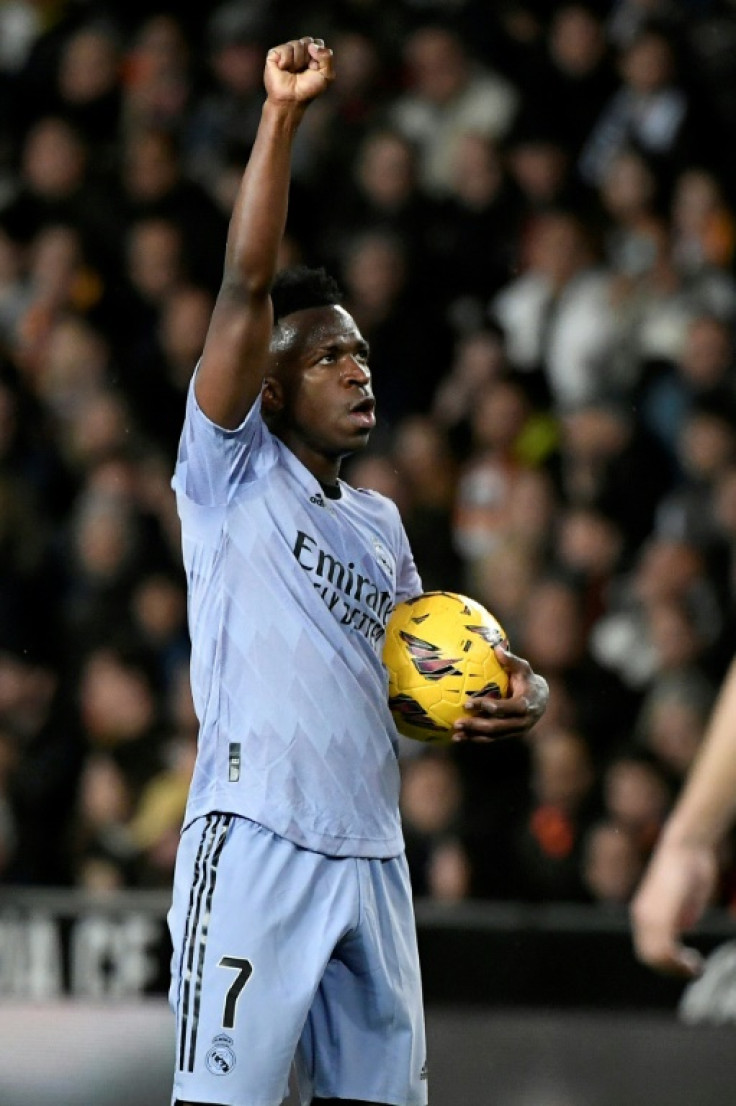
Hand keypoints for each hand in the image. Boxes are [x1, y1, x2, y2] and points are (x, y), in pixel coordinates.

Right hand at [264, 37, 333, 105]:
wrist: (292, 99)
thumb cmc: (308, 90)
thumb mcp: (326, 75)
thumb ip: (327, 57)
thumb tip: (312, 45)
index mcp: (312, 55)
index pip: (318, 43)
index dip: (318, 55)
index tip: (315, 69)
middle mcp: (299, 51)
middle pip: (308, 41)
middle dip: (308, 57)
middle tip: (304, 70)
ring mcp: (287, 52)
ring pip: (297, 44)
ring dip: (298, 61)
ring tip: (293, 72)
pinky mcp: (275, 54)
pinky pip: (285, 49)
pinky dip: (287, 61)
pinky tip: (283, 69)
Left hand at [452, 645, 547, 742]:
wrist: (541, 700)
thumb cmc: (528, 680)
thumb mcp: (523, 668)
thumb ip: (511, 660)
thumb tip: (497, 648)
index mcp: (525, 705)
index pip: (506, 708)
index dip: (488, 707)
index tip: (468, 703)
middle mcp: (522, 722)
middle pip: (497, 727)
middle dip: (476, 725)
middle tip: (458, 722)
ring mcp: (515, 731)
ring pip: (493, 736)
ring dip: (473, 736)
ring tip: (455, 735)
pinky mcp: (509, 735)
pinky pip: (491, 739)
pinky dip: (475, 739)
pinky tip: (459, 738)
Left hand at [630, 838, 716, 977]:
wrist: (686, 849)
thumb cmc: (690, 873)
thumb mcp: (684, 902)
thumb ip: (678, 918)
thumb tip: (680, 929)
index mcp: (645, 915)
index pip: (648, 951)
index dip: (668, 965)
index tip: (691, 965)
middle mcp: (642, 917)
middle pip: (649, 957)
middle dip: (672, 970)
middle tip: (694, 969)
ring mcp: (648, 915)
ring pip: (654, 956)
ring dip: (676, 969)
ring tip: (695, 967)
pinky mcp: (659, 912)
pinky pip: (662, 948)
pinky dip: (677, 962)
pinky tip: (693, 960)